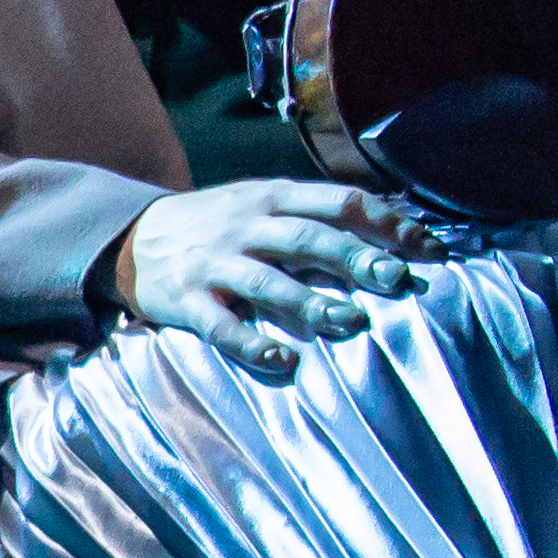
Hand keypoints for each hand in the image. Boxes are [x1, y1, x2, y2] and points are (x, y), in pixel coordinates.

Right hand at [109, 180, 435, 377]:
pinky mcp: (186, 300)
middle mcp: (245, 226)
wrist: (130, 238)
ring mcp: (214, 264)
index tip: (427, 249)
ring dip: (312, 302)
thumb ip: (312, 210)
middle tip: (396, 280)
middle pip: (308, 238)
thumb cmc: (213, 223)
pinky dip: (252, 343)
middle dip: (355, 258)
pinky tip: (282, 360)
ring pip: (269, 281)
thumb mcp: (259, 200)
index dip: (386, 223)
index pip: (338, 202)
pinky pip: (222, 325)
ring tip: (352, 321)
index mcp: (270, 197)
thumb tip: (388, 223)